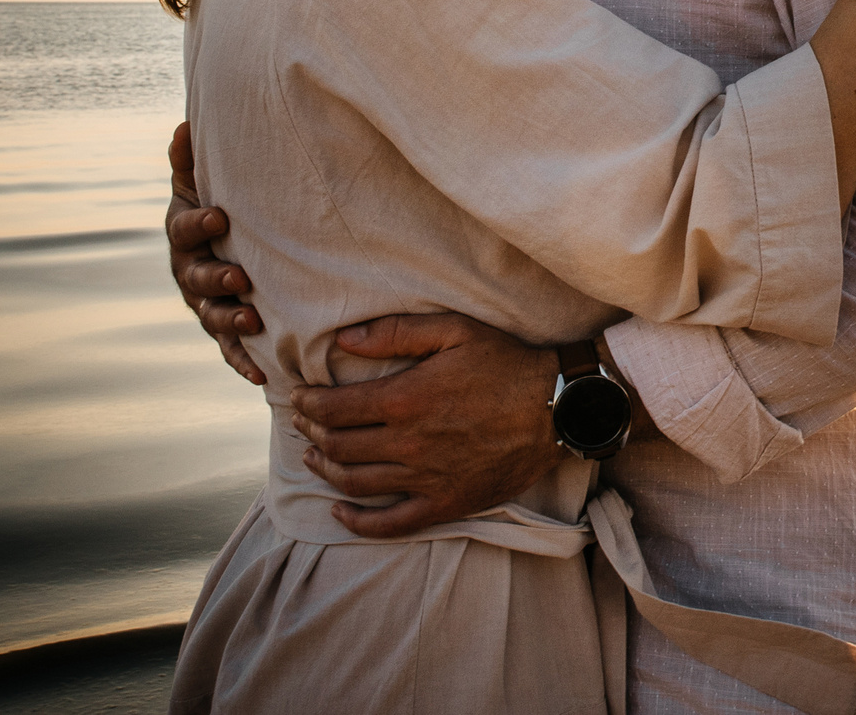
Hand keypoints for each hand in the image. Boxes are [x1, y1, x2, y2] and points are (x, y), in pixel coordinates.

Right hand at [166, 121, 264, 385]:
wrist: (231, 244)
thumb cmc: (221, 207)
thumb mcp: (203, 183)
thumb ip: (191, 160)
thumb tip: (184, 126)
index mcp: (184, 234)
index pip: (184, 229)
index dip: (197, 224)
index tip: (219, 217)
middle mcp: (190, 272)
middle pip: (196, 279)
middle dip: (216, 278)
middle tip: (240, 277)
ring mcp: (205, 304)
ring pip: (212, 316)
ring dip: (230, 320)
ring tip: (252, 320)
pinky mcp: (225, 331)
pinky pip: (231, 350)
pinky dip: (242, 362)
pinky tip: (260, 375)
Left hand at [290, 313, 565, 535]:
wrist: (556, 409)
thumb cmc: (506, 364)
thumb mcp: (454, 331)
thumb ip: (397, 332)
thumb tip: (344, 339)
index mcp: (405, 399)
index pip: (334, 408)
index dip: (308, 404)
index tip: (299, 397)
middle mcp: (408, 444)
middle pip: (338, 446)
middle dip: (312, 434)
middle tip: (302, 424)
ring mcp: (425, 478)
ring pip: (355, 483)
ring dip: (325, 470)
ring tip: (313, 457)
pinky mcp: (445, 504)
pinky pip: (390, 524)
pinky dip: (357, 523)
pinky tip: (339, 511)